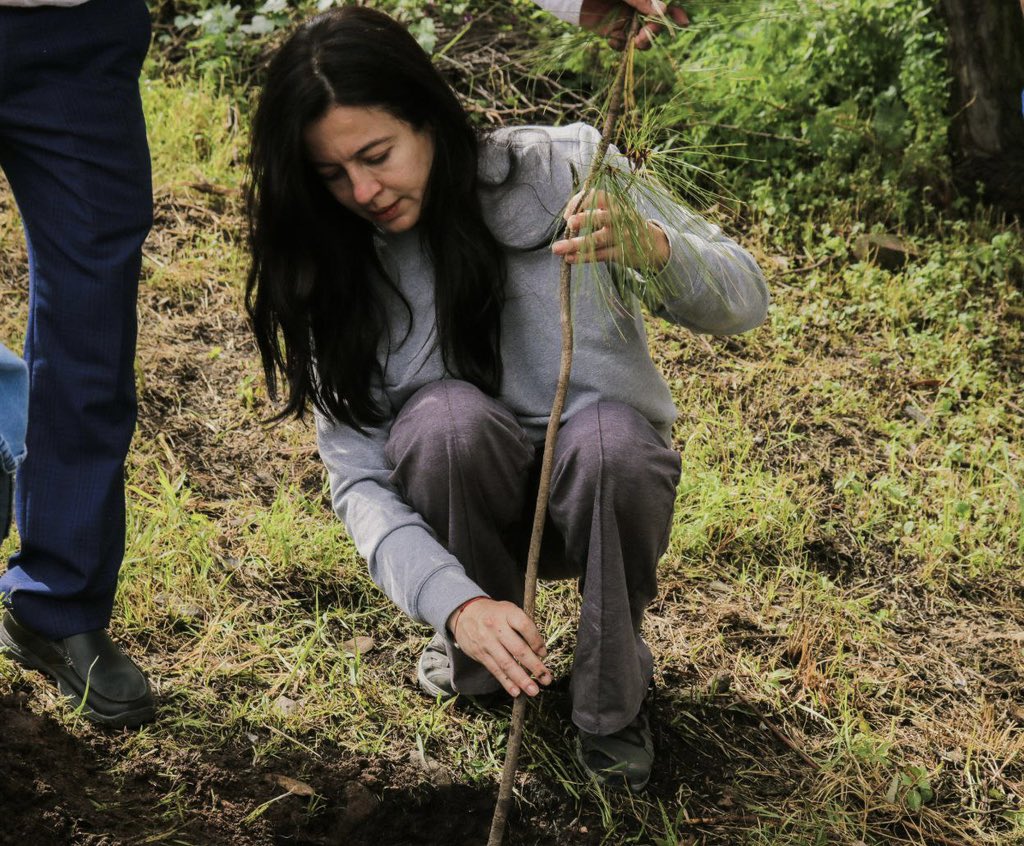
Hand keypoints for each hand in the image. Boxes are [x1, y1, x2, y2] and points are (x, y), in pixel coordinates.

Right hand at [448, 598, 551, 697]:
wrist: (464, 613)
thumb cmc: (494, 613)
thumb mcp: (509, 609)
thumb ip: (523, 626)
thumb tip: (539, 650)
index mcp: (507, 613)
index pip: (525, 626)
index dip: (536, 641)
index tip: (544, 653)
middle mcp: (496, 627)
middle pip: (518, 649)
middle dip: (534, 666)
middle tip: (546, 679)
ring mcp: (487, 642)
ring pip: (506, 663)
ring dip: (522, 679)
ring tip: (534, 690)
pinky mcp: (480, 654)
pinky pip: (495, 670)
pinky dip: (506, 682)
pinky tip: (516, 691)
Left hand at [552, 189, 669, 269]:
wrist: (653, 244)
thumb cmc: (624, 225)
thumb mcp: (616, 211)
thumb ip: (595, 210)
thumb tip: (567, 216)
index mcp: (616, 204)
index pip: (598, 196)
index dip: (582, 201)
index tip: (567, 214)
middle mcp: (619, 219)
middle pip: (600, 218)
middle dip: (584, 219)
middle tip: (569, 223)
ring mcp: (621, 237)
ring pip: (596, 240)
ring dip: (575, 244)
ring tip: (557, 249)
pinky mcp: (622, 253)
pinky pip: (599, 255)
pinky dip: (583, 258)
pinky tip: (569, 259)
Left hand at [578, 0, 689, 49]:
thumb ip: (641, 0)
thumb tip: (662, 12)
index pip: (665, 7)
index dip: (676, 14)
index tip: (683, 22)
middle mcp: (638, 9)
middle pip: (656, 25)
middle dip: (655, 32)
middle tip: (646, 33)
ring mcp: (625, 21)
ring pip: (641, 38)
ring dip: (642, 43)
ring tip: (635, 41)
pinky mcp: (612, 32)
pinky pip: (622, 45)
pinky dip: (620, 46)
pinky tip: (612, 39)